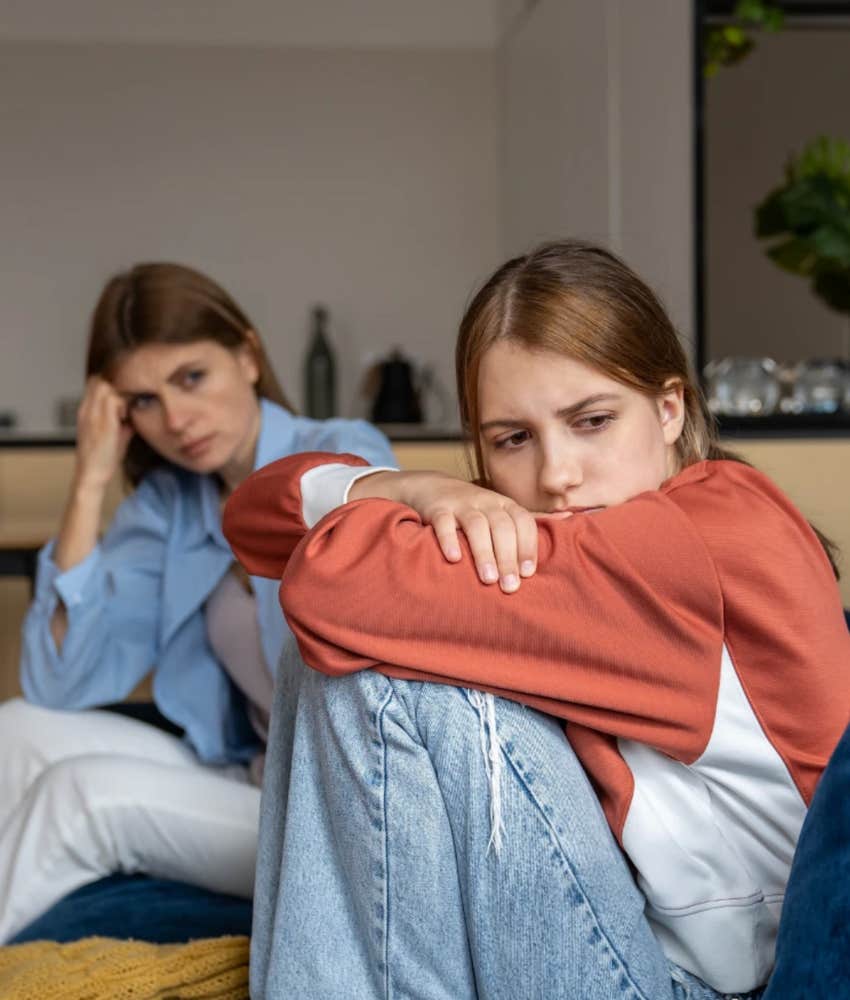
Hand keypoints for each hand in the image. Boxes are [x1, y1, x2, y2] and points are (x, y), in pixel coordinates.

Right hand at [73, 376, 133, 491]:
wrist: (91, 475)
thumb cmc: (102, 458)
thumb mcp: (113, 436)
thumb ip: (122, 424)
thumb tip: (133, 418)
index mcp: (86, 412)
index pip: (94, 384)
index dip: (110, 385)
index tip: (124, 397)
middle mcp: (86, 410)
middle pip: (99, 381)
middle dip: (116, 387)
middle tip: (127, 403)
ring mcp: (92, 415)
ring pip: (106, 387)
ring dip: (120, 396)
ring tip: (125, 414)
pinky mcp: (101, 422)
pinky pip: (113, 400)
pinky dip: (123, 405)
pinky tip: (126, 419)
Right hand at [351, 471, 541, 592]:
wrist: (432, 486)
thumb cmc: (472, 509)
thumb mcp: (499, 511)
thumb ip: (522, 524)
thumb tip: (561, 527)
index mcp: (505, 505)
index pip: (523, 522)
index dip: (528, 546)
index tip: (528, 573)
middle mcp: (486, 502)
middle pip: (502, 527)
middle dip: (508, 558)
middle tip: (510, 586)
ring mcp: (461, 504)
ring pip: (477, 526)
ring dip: (484, 553)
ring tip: (489, 579)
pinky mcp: (438, 509)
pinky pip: (444, 523)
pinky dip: (449, 540)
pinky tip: (454, 559)